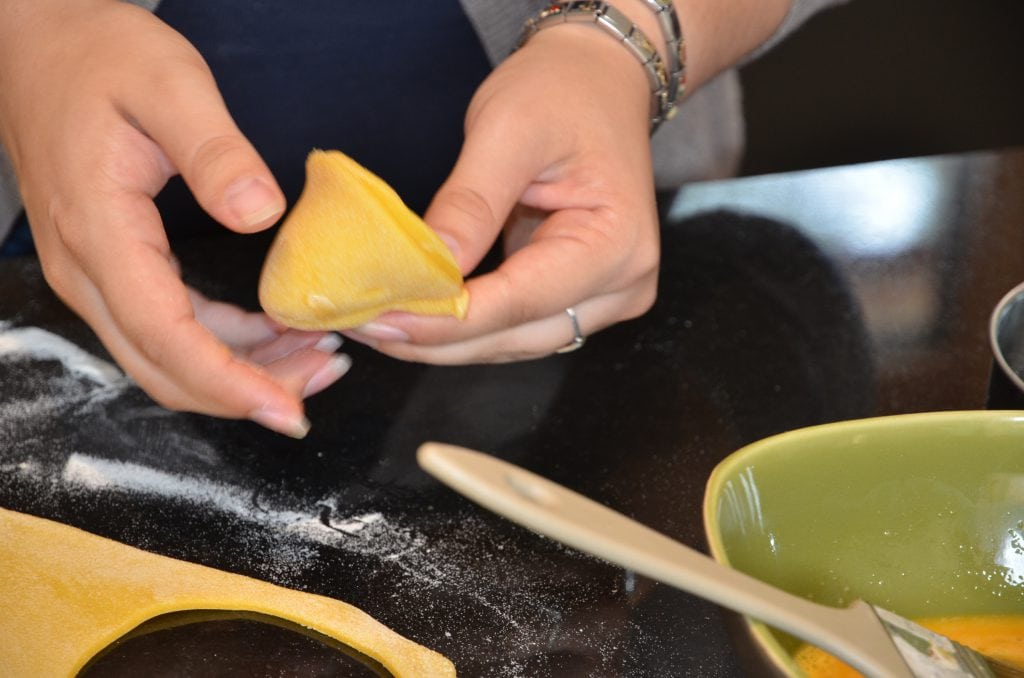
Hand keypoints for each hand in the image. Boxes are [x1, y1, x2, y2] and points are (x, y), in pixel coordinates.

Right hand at [0, 1, 347, 434]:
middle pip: (165, 367)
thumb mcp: (168, 83)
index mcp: (99, 232)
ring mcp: (94, 273)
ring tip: (316, 357)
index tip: (288, 409)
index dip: (229, 383)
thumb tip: (260, 214)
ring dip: (241, 370)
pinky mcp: (111, 265)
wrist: (36, 41)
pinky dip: (225, 342)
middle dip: (246, 391)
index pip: (164, 336)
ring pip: (166, 357)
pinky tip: (275, 330)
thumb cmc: (99, 55)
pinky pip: (167, 327)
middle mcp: (87, 268)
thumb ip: (215, 151)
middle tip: (323, 380)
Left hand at [343, 22, 660, 361]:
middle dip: (436, 339)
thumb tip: (427, 270)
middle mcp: (621, 285)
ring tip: (373, 322)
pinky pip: (513, 325)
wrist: (597, 80)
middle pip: (516, 335)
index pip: (520, 301)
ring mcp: (603, 298)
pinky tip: (412, 313)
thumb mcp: (509, 131)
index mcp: (616, 245)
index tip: (380, 321)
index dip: (446, 320)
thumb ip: (469, 205)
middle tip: (360, 325)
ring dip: (443, 339)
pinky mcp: (576, 296)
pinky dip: (462, 323)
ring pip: (511, 341)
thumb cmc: (562, 92)